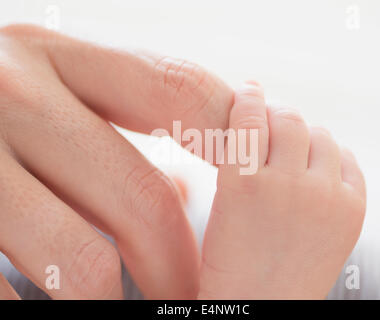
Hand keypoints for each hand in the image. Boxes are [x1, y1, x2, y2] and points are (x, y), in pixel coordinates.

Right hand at [0, 24, 232, 298]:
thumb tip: (198, 162)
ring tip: (134, 305)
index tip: (256, 184)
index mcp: (61, 54)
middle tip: (193, 291)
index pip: (181, 92)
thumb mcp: (57, 84)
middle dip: (178, 259)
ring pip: (85, 256)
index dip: (231, 139)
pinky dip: (49, 307)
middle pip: (144, 196)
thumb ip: (125, 108)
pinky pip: (12, 289)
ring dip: (121, 297)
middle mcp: (14, 91)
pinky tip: (69, 305)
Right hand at [199, 82, 365, 298]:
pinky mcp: (351, 211)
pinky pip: (347, 159)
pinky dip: (330, 157)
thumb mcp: (222, 202)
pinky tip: (315, 171)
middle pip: (290, 119)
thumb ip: (240, 158)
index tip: (249, 90)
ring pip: (320, 135)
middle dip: (277, 115)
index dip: (248, 96)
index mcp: (243, 183)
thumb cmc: (231, 257)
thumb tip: (260, 115)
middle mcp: (287, 185)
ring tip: (292, 153)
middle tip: (271, 122)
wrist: (263, 302)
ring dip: (303, 137)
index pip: (250, 115)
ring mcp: (324, 198)